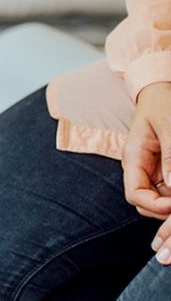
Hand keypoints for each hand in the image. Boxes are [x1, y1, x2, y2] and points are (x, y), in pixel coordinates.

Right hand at [122, 81, 170, 261]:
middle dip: (164, 209)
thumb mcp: (170, 126)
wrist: (161, 91)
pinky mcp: (164, 170)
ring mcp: (151, 170)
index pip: (135, 194)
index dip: (154, 205)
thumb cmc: (165, 103)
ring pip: (159, 199)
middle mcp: (140, 168)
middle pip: (146, 203)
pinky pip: (169, 189)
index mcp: (134, 157)